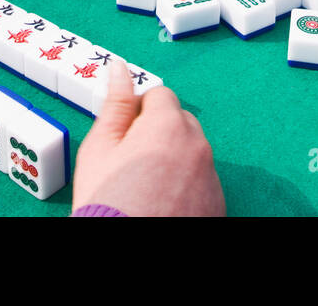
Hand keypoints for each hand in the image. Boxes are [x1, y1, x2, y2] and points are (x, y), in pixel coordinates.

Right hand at [72, 61, 224, 215]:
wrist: (126, 249)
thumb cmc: (107, 202)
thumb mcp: (100, 149)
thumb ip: (114, 104)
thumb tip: (119, 68)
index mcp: (168, 125)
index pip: (159, 96)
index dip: (137, 113)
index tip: (123, 137)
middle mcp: (197, 145)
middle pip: (179, 122)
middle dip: (158, 133)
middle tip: (131, 163)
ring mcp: (211, 176)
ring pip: (191, 152)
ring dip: (173, 159)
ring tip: (145, 188)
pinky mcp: (217, 203)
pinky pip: (202, 181)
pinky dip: (186, 186)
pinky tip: (163, 203)